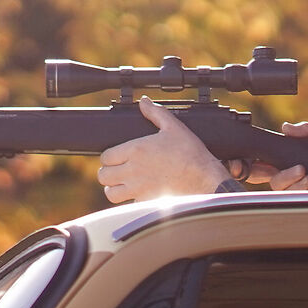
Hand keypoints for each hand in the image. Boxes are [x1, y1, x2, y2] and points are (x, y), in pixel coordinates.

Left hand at [98, 97, 231, 203]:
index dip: (109, 157)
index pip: (106, 157)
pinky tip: (140, 194)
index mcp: (136, 150)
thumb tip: (144, 102)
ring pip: (111, 193)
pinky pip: (129, 204)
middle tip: (117, 171)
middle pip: (103, 175)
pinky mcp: (145, 201)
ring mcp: (138, 188)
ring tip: (122, 185)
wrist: (204, 180)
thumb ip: (156, 113)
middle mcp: (132, 170)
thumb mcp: (175, 128)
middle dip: (108, 173)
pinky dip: (131, 201)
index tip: (116, 158)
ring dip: (114, 188)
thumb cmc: (191, 154)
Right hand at [261, 120, 307, 189]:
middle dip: (284, 178)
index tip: (263, 165)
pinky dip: (307, 194)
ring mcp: (299, 191)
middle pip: (275, 184)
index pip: (260, 170)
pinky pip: (304, 202)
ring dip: (296, 186)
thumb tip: (287, 128)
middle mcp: (288, 179)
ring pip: (288, 195)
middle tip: (301, 170)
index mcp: (282, 164)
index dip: (254, 170)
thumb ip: (303, 131)